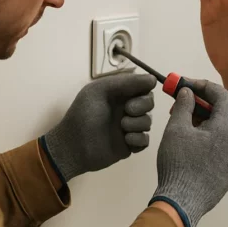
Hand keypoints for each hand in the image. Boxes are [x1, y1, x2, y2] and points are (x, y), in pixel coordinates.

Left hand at [42, 73, 156, 181]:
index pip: (143, 86)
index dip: (145, 89)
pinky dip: (139, 139)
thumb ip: (126, 82)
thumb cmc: (83, 114)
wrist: (73, 146)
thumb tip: (154, 79)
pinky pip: (145, 140)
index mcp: (119, 93)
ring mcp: (129, 127)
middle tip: (127, 111)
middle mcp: (126, 108)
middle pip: (150, 102)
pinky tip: (126, 140)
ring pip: (148, 121)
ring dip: (137, 124)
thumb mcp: (100, 90)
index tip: (138, 93)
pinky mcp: (130, 144)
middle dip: (143, 106)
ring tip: (121, 127)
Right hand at [150, 80, 227, 226]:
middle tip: (182, 103)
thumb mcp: (176, 128)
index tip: (186, 85)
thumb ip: (184, 105)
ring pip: (223, 130)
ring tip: (183, 124)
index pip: (221, 95)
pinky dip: (209, 139)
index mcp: (227, 127)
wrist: (182, 203)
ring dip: (205, 122)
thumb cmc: (178, 164)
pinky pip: (223, 147)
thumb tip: (188, 92)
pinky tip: (191, 144)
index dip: (203, 86)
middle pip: (223, 112)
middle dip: (202, 104)